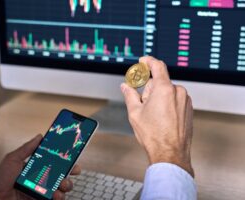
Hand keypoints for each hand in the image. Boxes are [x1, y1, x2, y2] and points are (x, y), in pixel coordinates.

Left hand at [0, 134, 80, 199]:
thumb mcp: (13, 158)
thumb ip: (27, 148)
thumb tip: (39, 136)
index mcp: (36, 167)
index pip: (55, 161)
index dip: (66, 160)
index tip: (73, 157)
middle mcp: (41, 178)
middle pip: (62, 174)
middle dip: (70, 172)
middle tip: (73, 170)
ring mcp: (41, 190)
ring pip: (61, 187)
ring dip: (66, 185)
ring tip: (62, 185)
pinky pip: (54, 199)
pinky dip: (58, 197)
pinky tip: (56, 195)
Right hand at [121, 56, 193, 176]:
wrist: (170, 153)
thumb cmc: (154, 135)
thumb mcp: (135, 113)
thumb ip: (129, 94)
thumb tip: (124, 86)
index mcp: (164, 89)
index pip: (157, 66)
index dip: (149, 61)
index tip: (143, 60)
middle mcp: (178, 92)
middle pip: (160, 82)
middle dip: (149, 90)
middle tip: (143, 106)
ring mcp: (185, 101)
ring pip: (167, 92)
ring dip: (159, 98)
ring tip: (154, 116)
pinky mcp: (188, 109)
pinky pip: (175, 100)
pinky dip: (167, 104)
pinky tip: (162, 119)